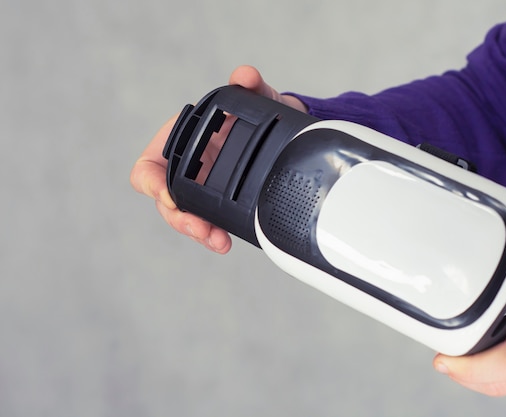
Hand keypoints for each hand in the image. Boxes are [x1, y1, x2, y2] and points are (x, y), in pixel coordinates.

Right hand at [130, 65, 305, 252]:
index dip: (152, 184)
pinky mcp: (223, 202)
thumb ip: (249, 86)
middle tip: (201, 229)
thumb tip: (245, 76)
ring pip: (188, 218)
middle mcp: (188, 168)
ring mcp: (205, 188)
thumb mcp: (256, 96)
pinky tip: (226, 241)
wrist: (285, 130)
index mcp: (181, 142)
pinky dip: (216, 234)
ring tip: (217, 241)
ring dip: (199, 232)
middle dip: (181, 219)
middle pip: (167, 202)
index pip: (149, 168)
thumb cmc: (259, 110)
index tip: (169, 197)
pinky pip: (211, 222)